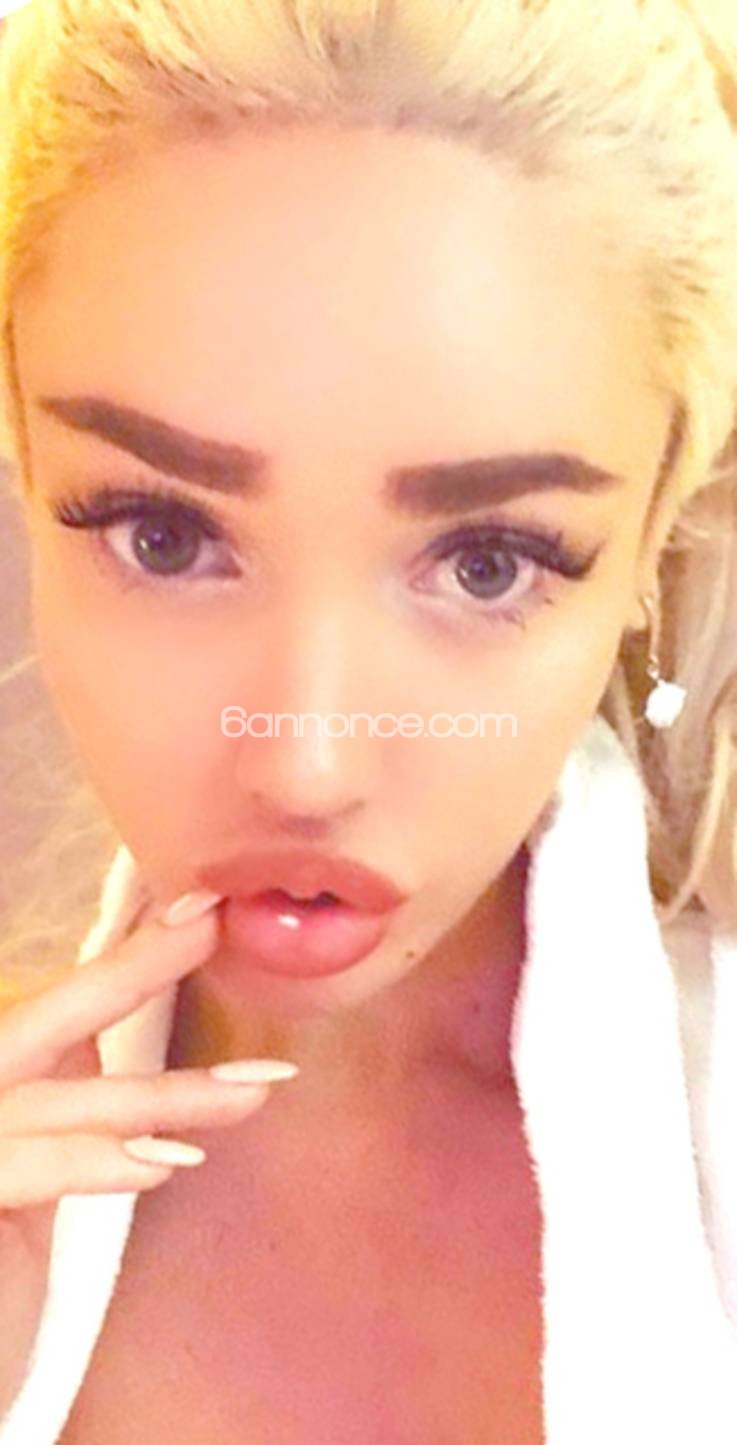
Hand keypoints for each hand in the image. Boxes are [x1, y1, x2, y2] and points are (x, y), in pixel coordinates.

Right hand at [0, 897, 295, 1412]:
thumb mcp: (37, 1176)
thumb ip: (64, 1109)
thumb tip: (116, 1057)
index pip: (61, 1004)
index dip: (125, 950)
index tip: (195, 905)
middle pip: (47, 1015)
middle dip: (132, 965)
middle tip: (210, 923)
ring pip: (63, 1099)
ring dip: (166, 1092)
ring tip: (255, 1086)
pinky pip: (24, 1164)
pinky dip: (94, 1161)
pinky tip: (166, 1162)